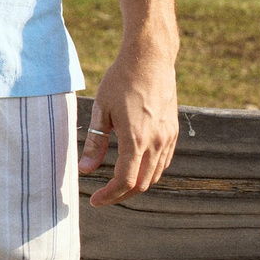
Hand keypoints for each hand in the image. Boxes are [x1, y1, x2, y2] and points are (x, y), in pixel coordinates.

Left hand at [82, 46, 177, 206]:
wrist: (150, 59)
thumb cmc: (121, 80)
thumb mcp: (101, 110)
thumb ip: (95, 143)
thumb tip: (85, 171)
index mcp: (136, 139)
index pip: (125, 181)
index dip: (109, 195)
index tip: (94, 200)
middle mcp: (157, 142)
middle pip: (142, 184)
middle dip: (121, 194)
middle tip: (102, 196)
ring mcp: (168, 137)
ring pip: (155, 175)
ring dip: (136, 185)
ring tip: (116, 184)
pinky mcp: (173, 131)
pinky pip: (164, 161)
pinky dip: (150, 172)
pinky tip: (135, 168)